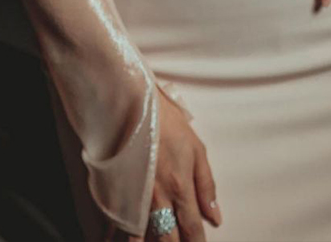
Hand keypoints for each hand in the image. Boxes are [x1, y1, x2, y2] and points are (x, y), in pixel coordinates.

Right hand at [113, 85, 220, 241]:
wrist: (131, 103)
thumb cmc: (166, 122)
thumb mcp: (196, 149)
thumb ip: (206, 186)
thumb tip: (216, 216)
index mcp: (180, 187)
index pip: (191, 228)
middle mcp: (157, 198)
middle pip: (166, 238)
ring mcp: (133, 197)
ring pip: (139, 237)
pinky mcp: (114, 192)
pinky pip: (116, 224)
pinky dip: (118, 236)